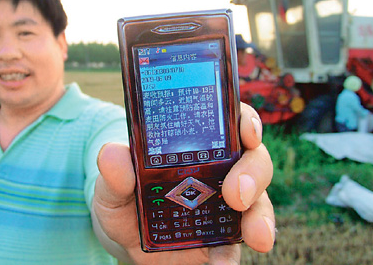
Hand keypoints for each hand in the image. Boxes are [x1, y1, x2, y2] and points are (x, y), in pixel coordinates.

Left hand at [93, 102, 274, 264]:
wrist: (126, 241)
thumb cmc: (125, 200)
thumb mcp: (114, 186)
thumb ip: (114, 174)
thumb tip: (112, 153)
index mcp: (198, 147)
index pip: (231, 123)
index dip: (246, 121)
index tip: (248, 131)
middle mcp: (219, 172)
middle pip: (254, 161)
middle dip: (253, 172)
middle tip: (237, 193)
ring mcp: (224, 206)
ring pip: (258, 203)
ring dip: (259, 217)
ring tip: (254, 235)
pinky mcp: (222, 241)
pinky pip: (236, 246)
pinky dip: (234, 255)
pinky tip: (221, 264)